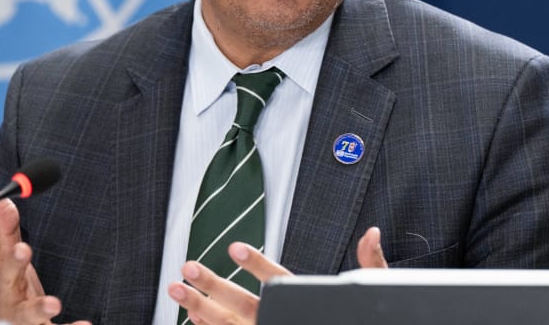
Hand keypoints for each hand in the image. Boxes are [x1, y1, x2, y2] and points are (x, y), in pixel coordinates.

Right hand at [0, 196, 90, 324]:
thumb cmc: (15, 291)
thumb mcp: (10, 263)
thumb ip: (9, 232)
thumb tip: (0, 198)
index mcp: (8, 277)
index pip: (3, 247)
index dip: (5, 229)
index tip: (7, 206)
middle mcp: (12, 298)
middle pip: (10, 280)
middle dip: (15, 263)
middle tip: (23, 249)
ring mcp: (24, 319)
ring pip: (29, 314)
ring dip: (40, 307)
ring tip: (54, 303)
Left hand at [169, 226, 388, 324]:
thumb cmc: (354, 321)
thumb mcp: (368, 292)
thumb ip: (369, 263)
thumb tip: (372, 233)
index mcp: (304, 309)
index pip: (280, 284)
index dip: (257, 265)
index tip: (235, 248)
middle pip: (243, 307)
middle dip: (212, 287)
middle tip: (188, 267)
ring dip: (198, 307)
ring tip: (176, 288)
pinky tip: (191, 315)